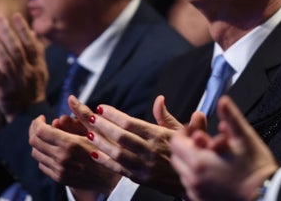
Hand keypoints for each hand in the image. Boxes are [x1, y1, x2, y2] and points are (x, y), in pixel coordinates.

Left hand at [0, 13, 47, 119]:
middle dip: (8, 32)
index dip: (23, 30)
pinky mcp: (5, 91)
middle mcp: (29, 72)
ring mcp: (17, 82)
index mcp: (38, 66)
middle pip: (18, 48)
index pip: (31, 43)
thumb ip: (37, 52)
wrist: (28, 116)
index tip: (15, 16)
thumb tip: (32, 32)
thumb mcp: (39, 71)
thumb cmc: (32, 90)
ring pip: (8, 59)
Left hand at [29, 114, 120, 194]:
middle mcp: (61, 158)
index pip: (41, 131)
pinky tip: (54, 150)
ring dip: (39, 143)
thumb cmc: (108, 150)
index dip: (38, 122)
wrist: (112, 178)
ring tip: (49, 136)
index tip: (43, 117)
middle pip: (34, 142)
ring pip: (36, 154)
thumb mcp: (98, 129)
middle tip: (42, 124)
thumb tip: (70, 98)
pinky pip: (42, 165)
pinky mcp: (59, 178)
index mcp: (70, 144)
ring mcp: (59, 170)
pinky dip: (44, 155)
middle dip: (35, 129)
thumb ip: (82, 113)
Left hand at [69, 94, 206, 195]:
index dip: (114, 114)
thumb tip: (159, 99)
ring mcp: (144, 166)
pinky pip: (118, 169)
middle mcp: (150, 151)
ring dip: (100, 142)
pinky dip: (105, 161)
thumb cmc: (185, 152)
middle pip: (120, 136)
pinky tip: (95, 153)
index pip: (131, 123)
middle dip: (103, 125)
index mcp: (159, 136)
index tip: (102, 107)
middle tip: (90, 117)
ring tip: (89, 133)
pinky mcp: (140, 179)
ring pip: (116, 153)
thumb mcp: (180, 131)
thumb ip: (166, 116)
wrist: (192, 180)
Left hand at [170, 95, 278, 200]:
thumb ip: (230, 117)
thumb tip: (223, 101)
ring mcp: (197, 193)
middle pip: (177, 157)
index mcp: (199, 162)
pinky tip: (214, 171)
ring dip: (192, 162)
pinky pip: (192, 186)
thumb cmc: (256, 169)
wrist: (266, 194)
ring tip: (211, 157)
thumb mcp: (244, 138)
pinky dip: (197, 176)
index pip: (175, 143)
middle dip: (187, 147)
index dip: (184, 133)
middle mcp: (194, 180)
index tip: (196, 130)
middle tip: (203, 141)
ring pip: (183, 172)